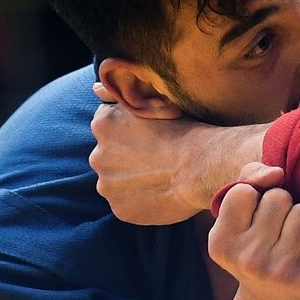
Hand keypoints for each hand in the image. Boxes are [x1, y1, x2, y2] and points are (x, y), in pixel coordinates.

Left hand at [89, 83, 266, 224]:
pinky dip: (143, 202)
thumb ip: (119, 95)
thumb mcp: (155, 100)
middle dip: (130, 158)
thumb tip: (94, 89)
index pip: (110, 128)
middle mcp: (97, 155)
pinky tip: (165, 194)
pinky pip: (129, 205)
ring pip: (118, 183)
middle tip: (161, 159)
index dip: (133, 133)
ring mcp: (108, 186)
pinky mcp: (121, 210)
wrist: (204, 165)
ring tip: (165, 178)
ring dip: (135, 181)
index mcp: (103, 124)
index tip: (154, 137)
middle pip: (110, 157)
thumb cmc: (186, 128)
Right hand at [210, 174, 299, 299]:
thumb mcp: (238, 218)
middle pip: (278, 198)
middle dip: (282, 206)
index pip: (244, 191)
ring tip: (294, 238)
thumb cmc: (256, 246)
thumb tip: (276, 172)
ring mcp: (281, 270)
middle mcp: (249, 259)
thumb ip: (248, 180)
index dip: (255, 197)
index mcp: (222, 242)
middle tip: (277, 229)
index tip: (254, 216)